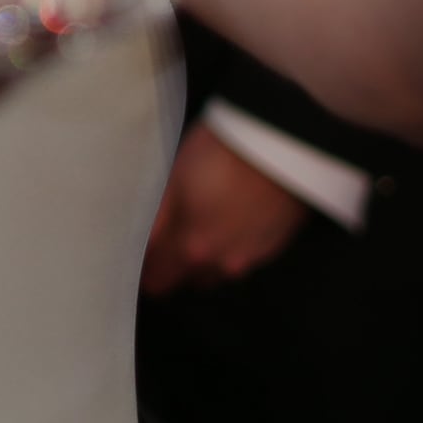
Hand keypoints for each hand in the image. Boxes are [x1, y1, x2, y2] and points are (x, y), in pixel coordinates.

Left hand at [141, 126, 308, 292]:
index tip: (140, 258)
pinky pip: (244, 257)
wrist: (282, 143)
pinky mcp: (274, 246)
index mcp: (190, 247)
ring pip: (217, 272)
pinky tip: (232, 221)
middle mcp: (221, 262)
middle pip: (187, 279)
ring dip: (206, 260)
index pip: (157, 277)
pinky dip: (234, 246)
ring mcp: (251, 257)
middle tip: (166, 243)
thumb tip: (146, 245)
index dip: (145, 268)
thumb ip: (159, 220)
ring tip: (202, 227)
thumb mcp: (175, 179)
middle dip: (174, 266)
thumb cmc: (222, 152)